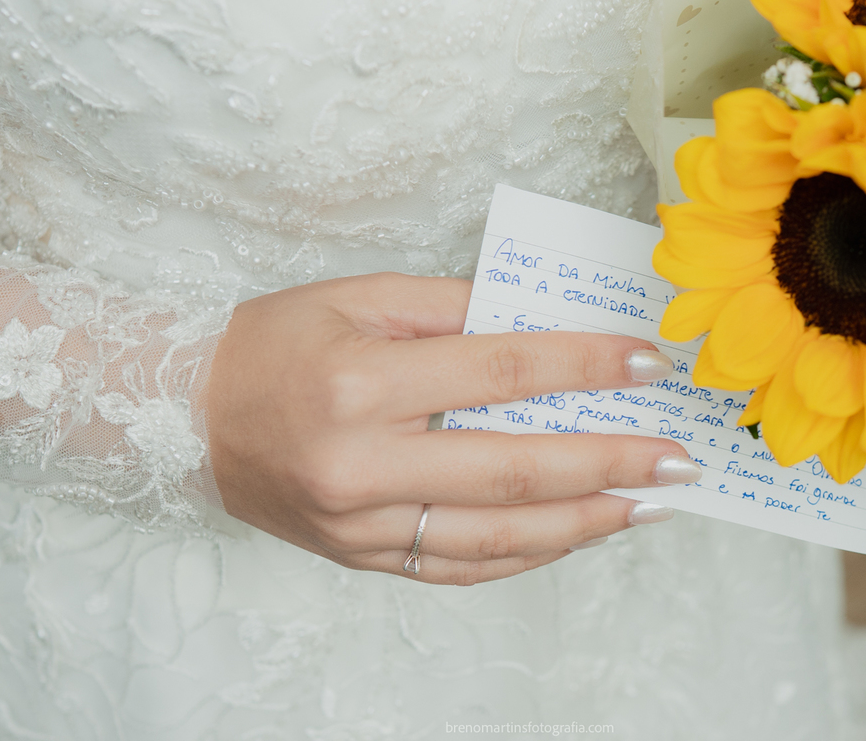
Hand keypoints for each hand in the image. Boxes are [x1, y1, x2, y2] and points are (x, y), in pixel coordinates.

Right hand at [206, 273, 699, 584]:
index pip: (503, 373)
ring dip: (583, 522)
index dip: (585, 367)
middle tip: (678, 459)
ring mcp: (361, 524)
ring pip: (496, 536)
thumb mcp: (359, 298)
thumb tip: (545, 318)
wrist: (187, 417)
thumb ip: (454, 306)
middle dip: (609, 463)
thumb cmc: (275, 343)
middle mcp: (363, 463)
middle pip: (515, 469)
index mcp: (362, 382)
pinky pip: (459, 567)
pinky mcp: (361, 558)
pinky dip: (526, 555)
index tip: (648, 364)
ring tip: (646, 506)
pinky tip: (575, 535)